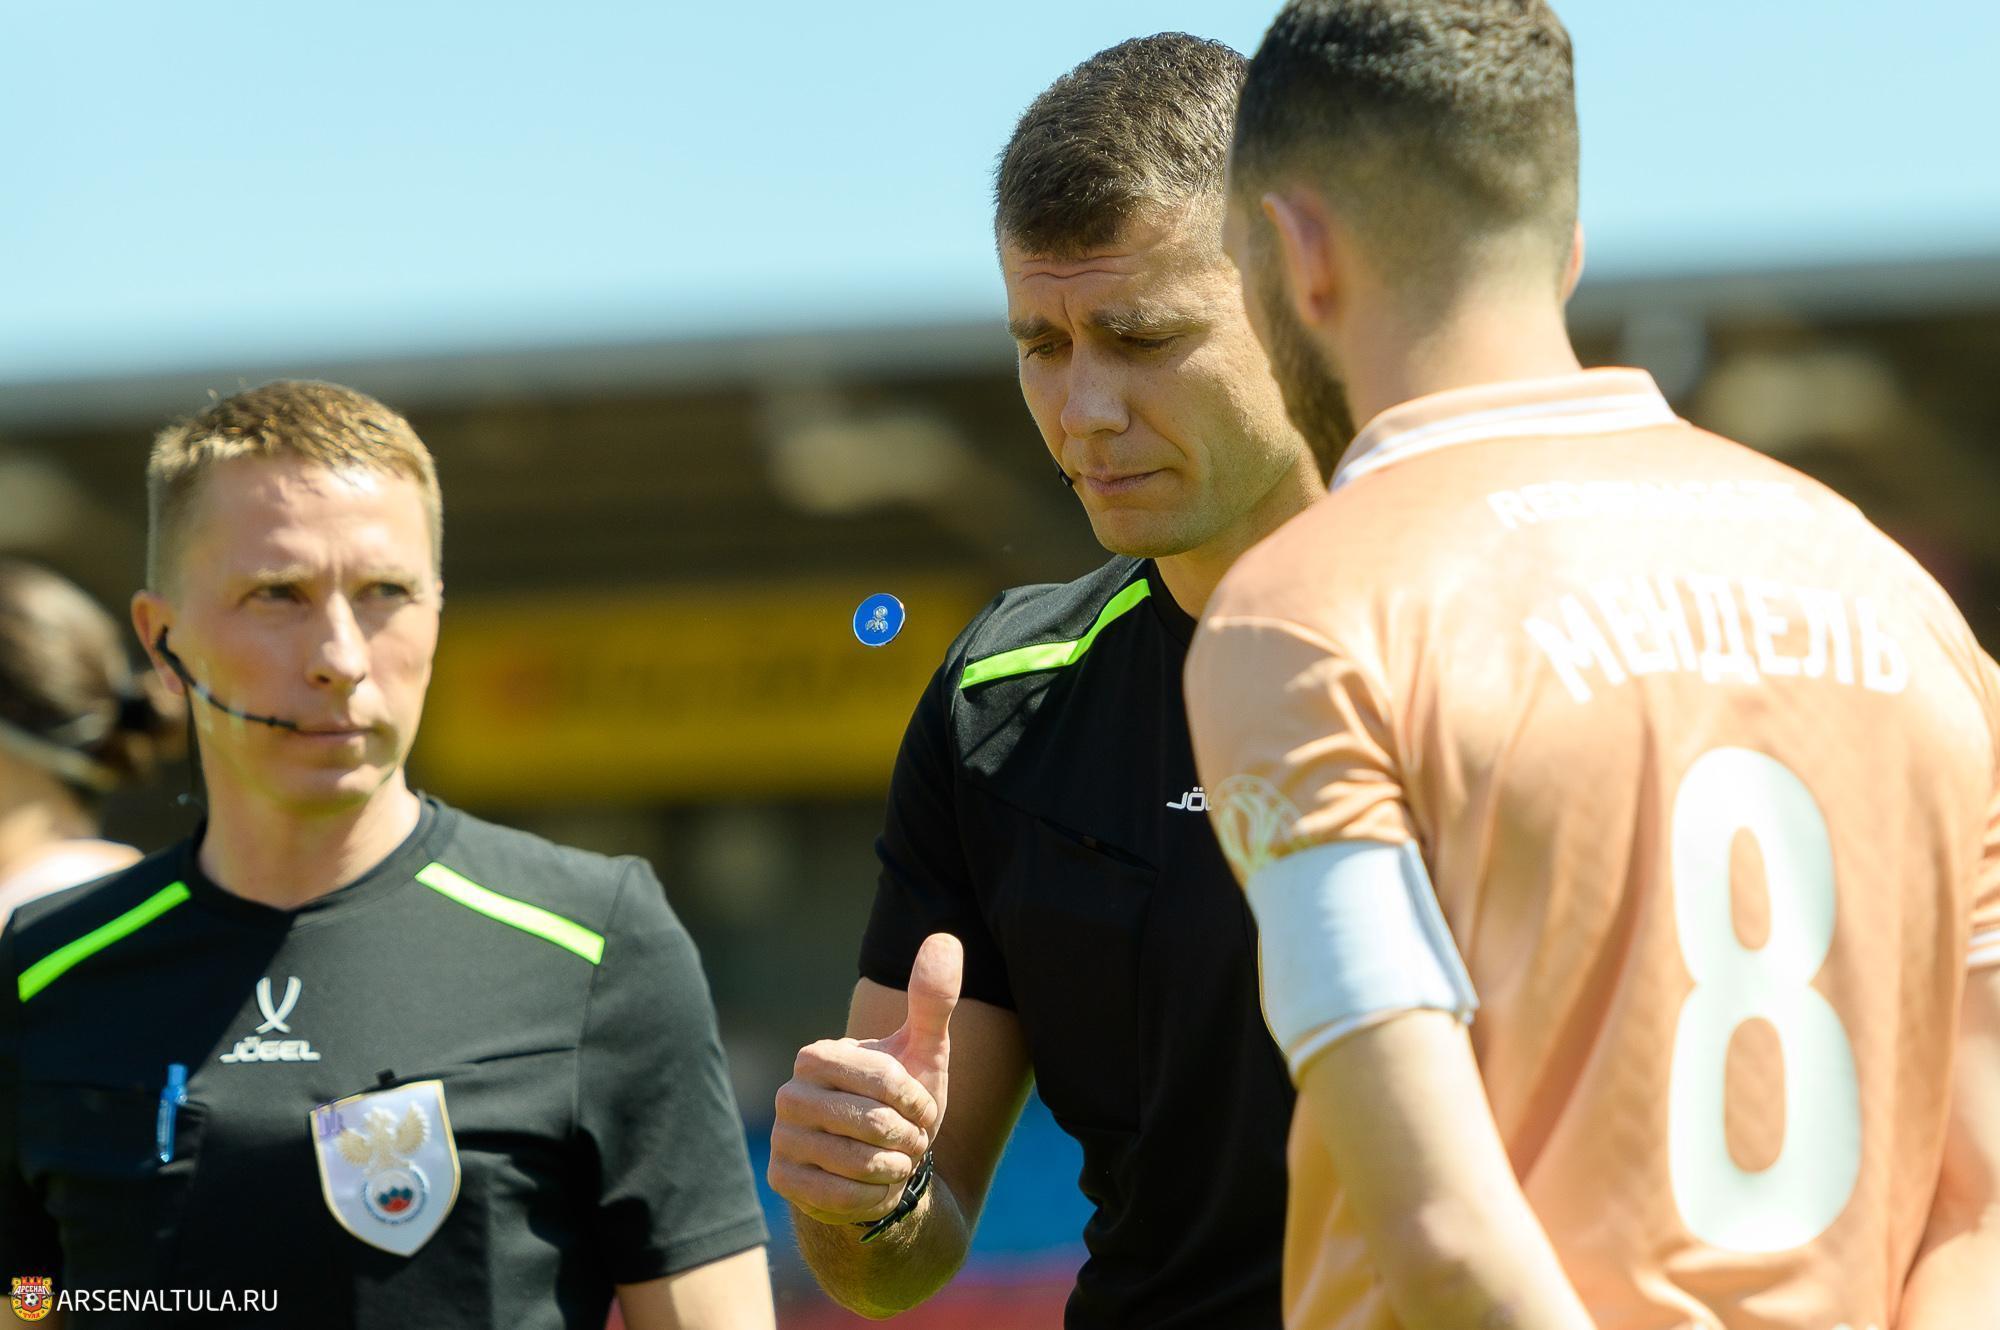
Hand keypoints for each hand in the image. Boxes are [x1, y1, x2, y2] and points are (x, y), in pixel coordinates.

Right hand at [769, 933, 961, 1226]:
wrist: (880, 1162)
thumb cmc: (903, 1101)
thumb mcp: (923, 1051)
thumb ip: (932, 1000)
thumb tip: (944, 939)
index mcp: (817, 1055)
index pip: (883, 1080)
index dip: (916, 1101)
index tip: (922, 1109)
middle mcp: (791, 1094)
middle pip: (873, 1124)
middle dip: (909, 1139)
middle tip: (910, 1140)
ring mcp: (783, 1139)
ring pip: (861, 1164)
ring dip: (896, 1169)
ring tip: (895, 1160)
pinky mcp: (782, 1181)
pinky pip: (844, 1199)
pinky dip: (877, 1197)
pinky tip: (878, 1187)